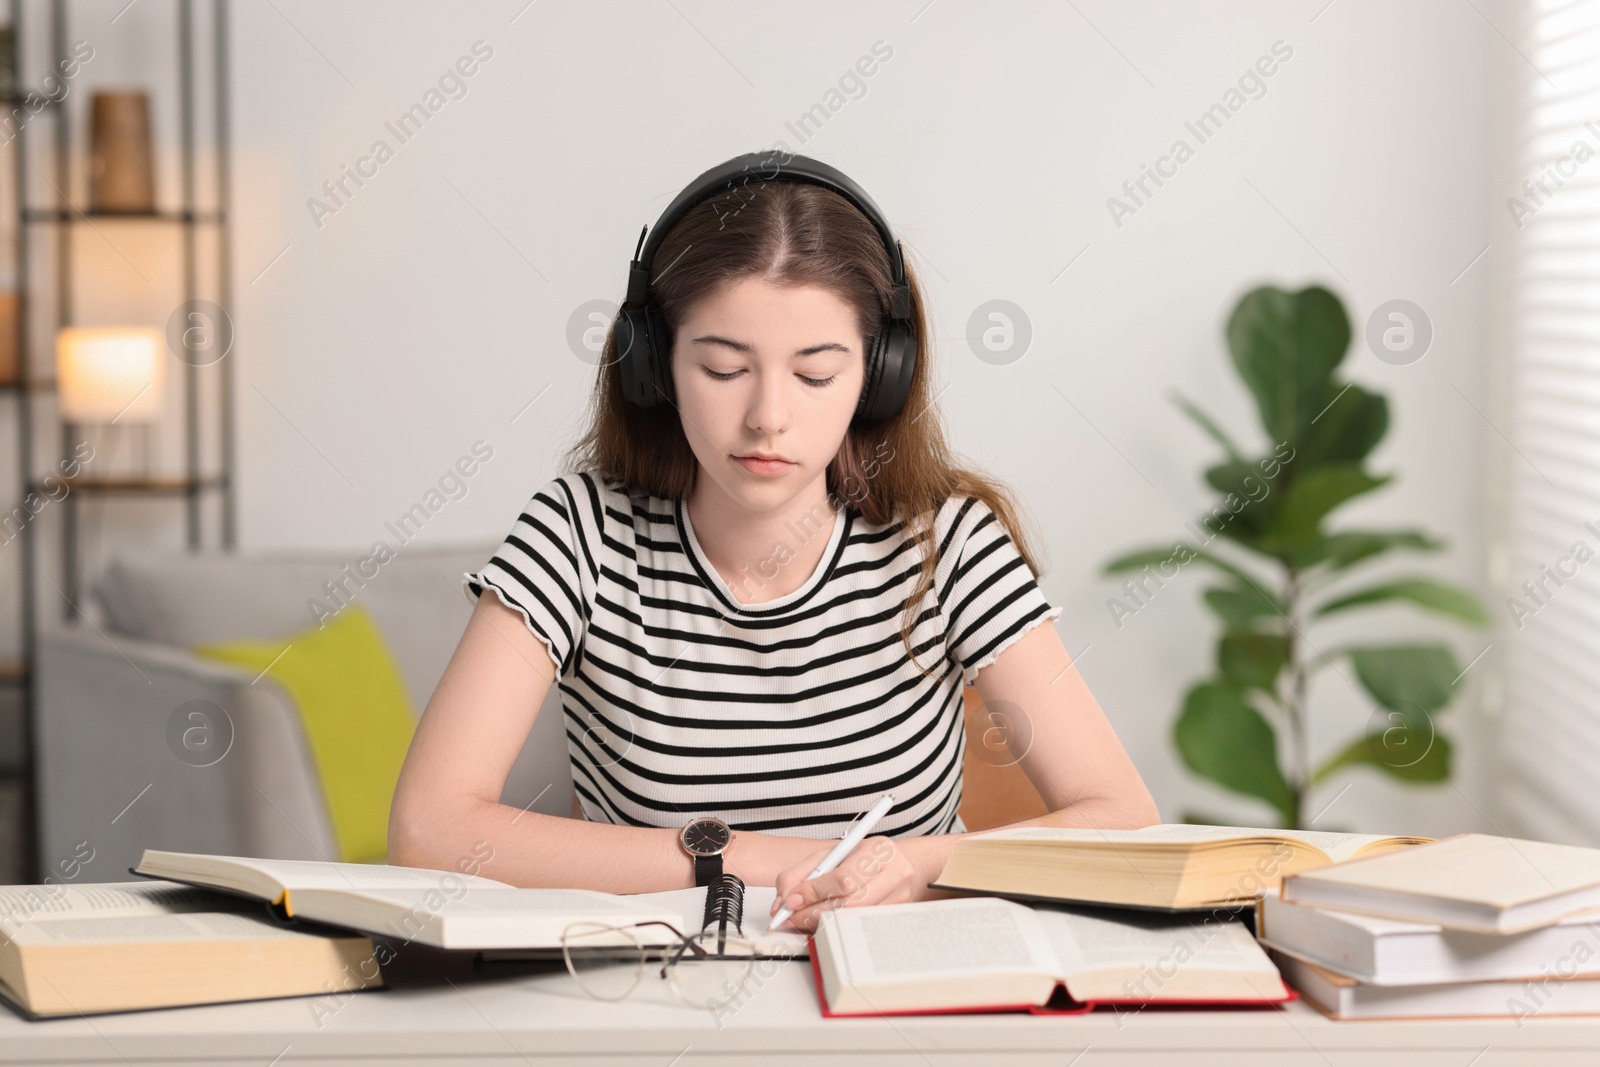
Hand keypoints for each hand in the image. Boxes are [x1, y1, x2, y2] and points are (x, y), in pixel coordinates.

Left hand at [769, 835, 933, 932]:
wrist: (896, 864)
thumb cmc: (860, 859)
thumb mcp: (829, 856)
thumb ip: (800, 874)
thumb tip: (784, 901)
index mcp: (878, 849)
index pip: (844, 878)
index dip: (814, 892)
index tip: (791, 900)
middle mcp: (895, 873)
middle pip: (850, 905)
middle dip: (813, 913)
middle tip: (791, 917)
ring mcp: (901, 898)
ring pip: (854, 921)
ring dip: (822, 923)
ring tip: (806, 918)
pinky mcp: (898, 917)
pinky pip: (860, 929)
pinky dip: (836, 928)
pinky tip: (826, 921)